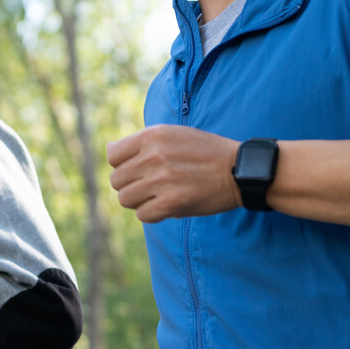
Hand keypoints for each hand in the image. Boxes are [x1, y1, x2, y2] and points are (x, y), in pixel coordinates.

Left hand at [107, 124, 240, 221]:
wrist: (239, 170)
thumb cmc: (206, 152)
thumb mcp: (174, 134)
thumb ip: (143, 142)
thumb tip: (110, 150)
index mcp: (153, 135)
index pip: (113, 155)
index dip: (122, 165)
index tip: (138, 169)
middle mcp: (154, 155)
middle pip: (116, 180)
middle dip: (130, 185)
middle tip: (150, 186)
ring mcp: (162, 180)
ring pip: (126, 199)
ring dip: (139, 201)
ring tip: (158, 195)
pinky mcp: (172, 202)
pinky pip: (143, 214)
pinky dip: (152, 213)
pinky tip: (167, 205)